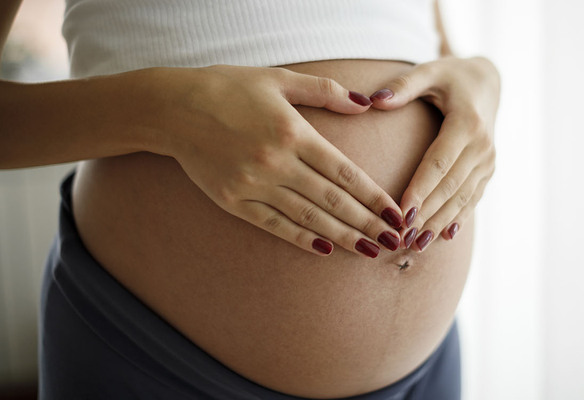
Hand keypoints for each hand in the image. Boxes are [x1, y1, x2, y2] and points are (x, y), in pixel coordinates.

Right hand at [151, 65, 403, 256]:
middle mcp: (277, 163)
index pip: (345, 173)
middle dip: (367, 224)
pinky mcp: (234, 201)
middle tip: (394, 243)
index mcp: (293, 133)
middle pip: (332, 201)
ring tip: (368, 251)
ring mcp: (254, 185)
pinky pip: (274, 225)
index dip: (374, 197)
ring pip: (308, 218)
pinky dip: (300, 239)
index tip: (396, 214)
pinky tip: (324, 250)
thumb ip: (325, 91)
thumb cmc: (228, 88)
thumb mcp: (279, 80)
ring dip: (342, 236)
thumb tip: (364, 104)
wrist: (171, 108)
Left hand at [368, 57, 498, 250]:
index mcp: (467, 124)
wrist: (488, 84)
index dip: (420, 190)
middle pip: (450, 188)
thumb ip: (402, 86)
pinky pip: (472, 200)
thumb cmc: (451, 77)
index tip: (400, 212)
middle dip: (426, 215)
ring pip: (461, 199)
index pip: (439, 163)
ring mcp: (488, 162)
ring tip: (415, 245)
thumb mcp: (429, 72)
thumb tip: (373, 100)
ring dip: (439, 224)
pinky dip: (456, 220)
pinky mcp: (487, 172)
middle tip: (400, 237)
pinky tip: (442, 238)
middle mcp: (482, 147)